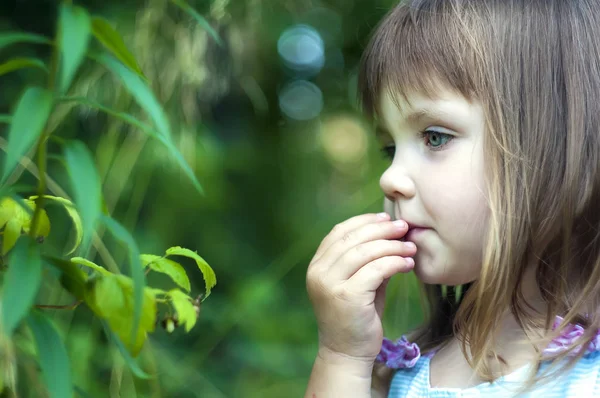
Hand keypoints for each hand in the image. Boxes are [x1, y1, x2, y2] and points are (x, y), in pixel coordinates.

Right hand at [306, 213, 415, 362]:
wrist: (347, 353)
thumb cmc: (356, 317)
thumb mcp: (358, 283)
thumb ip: (367, 260)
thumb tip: (390, 233)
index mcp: (317, 266)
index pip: (339, 232)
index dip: (364, 221)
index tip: (386, 218)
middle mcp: (318, 273)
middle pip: (352, 239)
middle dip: (381, 229)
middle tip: (404, 227)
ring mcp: (330, 285)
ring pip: (364, 252)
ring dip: (392, 246)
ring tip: (411, 247)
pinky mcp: (347, 296)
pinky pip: (375, 270)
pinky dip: (394, 263)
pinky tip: (408, 265)